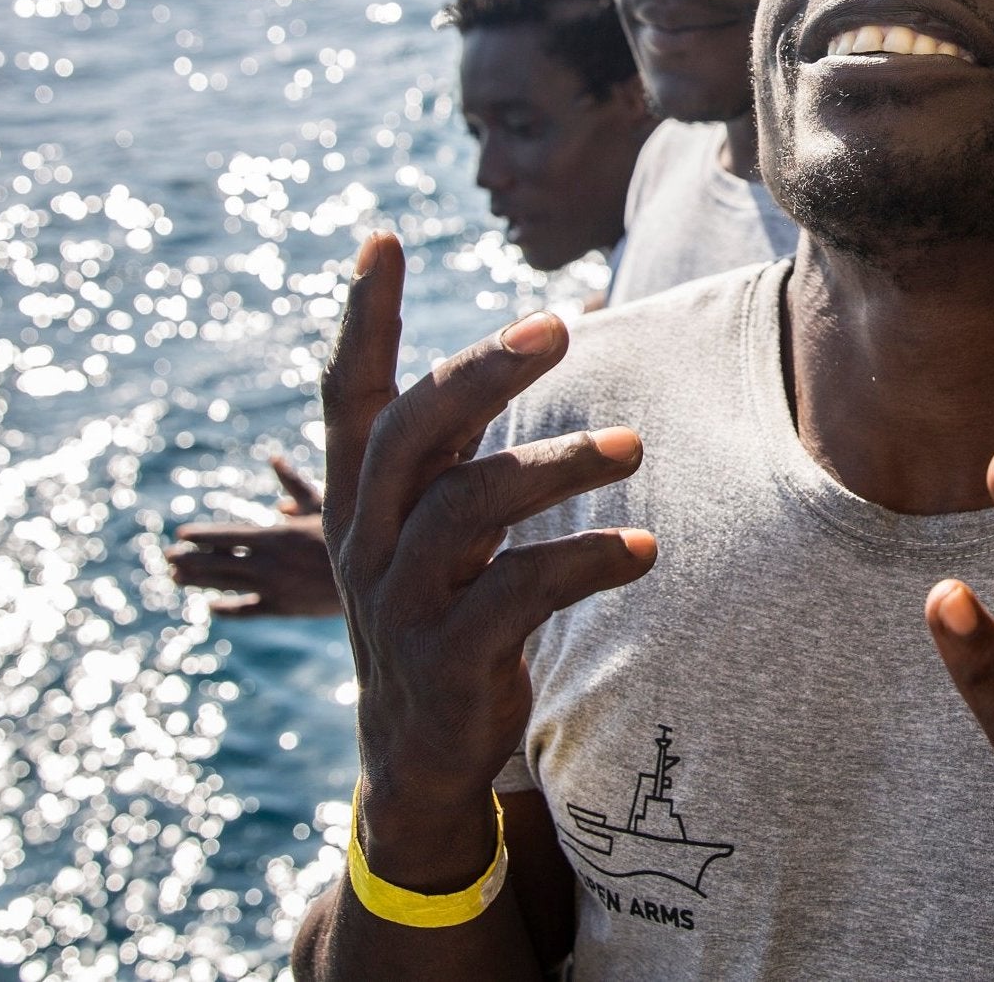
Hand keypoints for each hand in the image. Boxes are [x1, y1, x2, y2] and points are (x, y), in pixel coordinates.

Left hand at [169, 455, 339, 615]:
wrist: (376, 574)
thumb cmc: (353, 532)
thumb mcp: (324, 504)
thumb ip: (294, 485)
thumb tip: (273, 459)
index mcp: (277, 536)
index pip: (227, 536)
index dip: (202, 536)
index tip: (180, 535)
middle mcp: (269, 563)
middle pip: (219, 562)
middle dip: (190, 559)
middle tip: (167, 557)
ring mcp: (273, 588)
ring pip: (226, 584)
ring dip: (199, 580)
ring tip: (175, 577)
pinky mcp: (283, 607)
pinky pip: (247, 609)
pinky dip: (227, 607)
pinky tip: (211, 606)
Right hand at [324, 234, 656, 883]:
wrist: (420, 756)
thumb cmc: (448, 604)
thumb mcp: (439, 522)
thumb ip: (468, 442)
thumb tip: (552, 323)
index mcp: (360, 495)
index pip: (347, 393)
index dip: (360, 318)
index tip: (381, 238)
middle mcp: (367, 538)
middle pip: (412, 431)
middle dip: (482, 371)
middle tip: (559, 326)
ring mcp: (400, 601)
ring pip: (468, 508)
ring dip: (557, 466)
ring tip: (634, 446)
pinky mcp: (447, 660)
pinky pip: (517, 593)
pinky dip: (585, 562)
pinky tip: (645, 551)